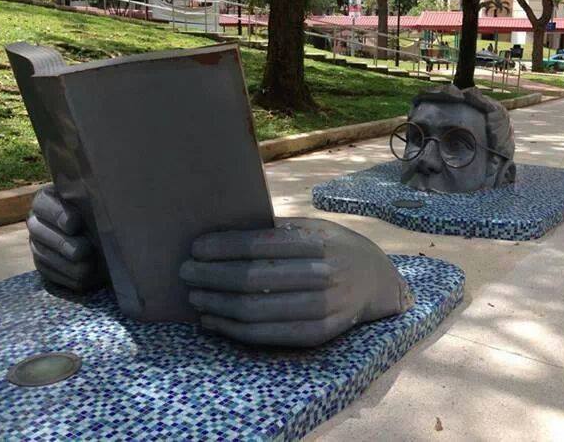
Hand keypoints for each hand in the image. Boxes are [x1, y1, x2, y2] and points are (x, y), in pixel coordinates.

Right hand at [26, 185, 103, 291]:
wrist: (112, 239)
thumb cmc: (107, 215)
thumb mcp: (102, 206)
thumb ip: (97, 203)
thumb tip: (107, 199)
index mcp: (49, 200)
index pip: (44, 203)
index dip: (57, 213)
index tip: (74, 224)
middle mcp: (38, 221)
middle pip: (39, 230)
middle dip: (63, 243)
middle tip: (84, 250)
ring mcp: (38, 244)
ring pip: (43, 254)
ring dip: (66, 263)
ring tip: (88, 267)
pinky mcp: (44, 265)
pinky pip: (49, 272)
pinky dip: (68, 276)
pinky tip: (85, 277)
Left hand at [180, 217, 413, 346]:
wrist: (377, 281)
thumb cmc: (336, 248)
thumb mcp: (315, 227)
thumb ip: (278, 228)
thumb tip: (225, 228)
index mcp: (317, 243)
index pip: (259, 245)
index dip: (222, 247)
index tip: (196, 247)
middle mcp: (322, 275)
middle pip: (252, 279)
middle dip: (211, 276)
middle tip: (186, 272)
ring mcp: (322, 308)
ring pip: (255, 310)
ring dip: (216, 305)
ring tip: (194, 297)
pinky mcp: (319, 333)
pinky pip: (267, 335)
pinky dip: (233, 330)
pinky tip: (213, 321)